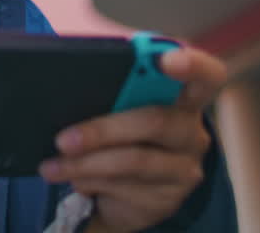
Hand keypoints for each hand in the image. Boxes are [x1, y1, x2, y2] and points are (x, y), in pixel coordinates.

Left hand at [38, 47, 227, 231]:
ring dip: (85, 164)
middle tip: (63, 140)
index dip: (192, 65)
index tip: (165, 60)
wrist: (123, 190)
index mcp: (184, 95)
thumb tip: (74, 73)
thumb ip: (112, 87)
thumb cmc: (118, 131)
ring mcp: (183, 168)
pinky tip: (75, 180)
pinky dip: (89, 182)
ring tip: (53, 167)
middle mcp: (191, 131)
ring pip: (134, 161)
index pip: (207, 75)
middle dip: (103, 130)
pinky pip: (123, 188)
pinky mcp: (167, 199)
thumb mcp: (117, 106)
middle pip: (155, 121)